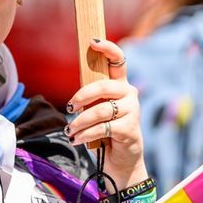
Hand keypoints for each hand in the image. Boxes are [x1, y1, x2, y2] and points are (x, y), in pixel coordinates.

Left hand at [64, 38, 148, 191]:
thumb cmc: (106, 131)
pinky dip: (85, 134)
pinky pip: (102, 127)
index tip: (93, 42)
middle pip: (103, 86)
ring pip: (100, 110)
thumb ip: (92, 98)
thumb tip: (74, 96)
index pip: (119, 61)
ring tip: (70, 130)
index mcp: (122, 85)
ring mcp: (132, 111)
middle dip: (82, 96)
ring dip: (80, 121)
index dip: (108, 48)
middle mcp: (130, 94)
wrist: (122, 160)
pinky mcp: (130, 129)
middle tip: (69, 106)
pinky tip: (76, 139)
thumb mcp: (98, 110)